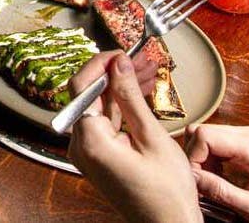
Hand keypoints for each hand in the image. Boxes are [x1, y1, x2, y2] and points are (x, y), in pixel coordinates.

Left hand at [68, 54, 200, 222]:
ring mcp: (89, 153)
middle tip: (138, 59)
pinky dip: (121, 107)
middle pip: (89, 96)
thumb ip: (131, 98)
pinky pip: (105, 123)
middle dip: (113, 74)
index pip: (81, 87)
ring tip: (144, 70)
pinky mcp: (99, 157)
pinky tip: (139, 92)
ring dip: (120, 88)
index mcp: (90, 141)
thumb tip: (119, 65)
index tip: (119, 53)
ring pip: (99, 108)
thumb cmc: (167, 194)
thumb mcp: (153, 138)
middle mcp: (81, 146)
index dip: (99, 64)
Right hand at [187, 125, 248, 222]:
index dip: (193, 158)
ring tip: (215, 182)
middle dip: (197, 158)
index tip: (196, 180)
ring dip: (205, 159)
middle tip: (204, 183)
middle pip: (204, 131)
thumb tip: (192, 178)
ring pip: (210, 134)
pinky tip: (223, 176)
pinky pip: (221, 141)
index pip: (204, 135)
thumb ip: (221, 191)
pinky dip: (215, 158)